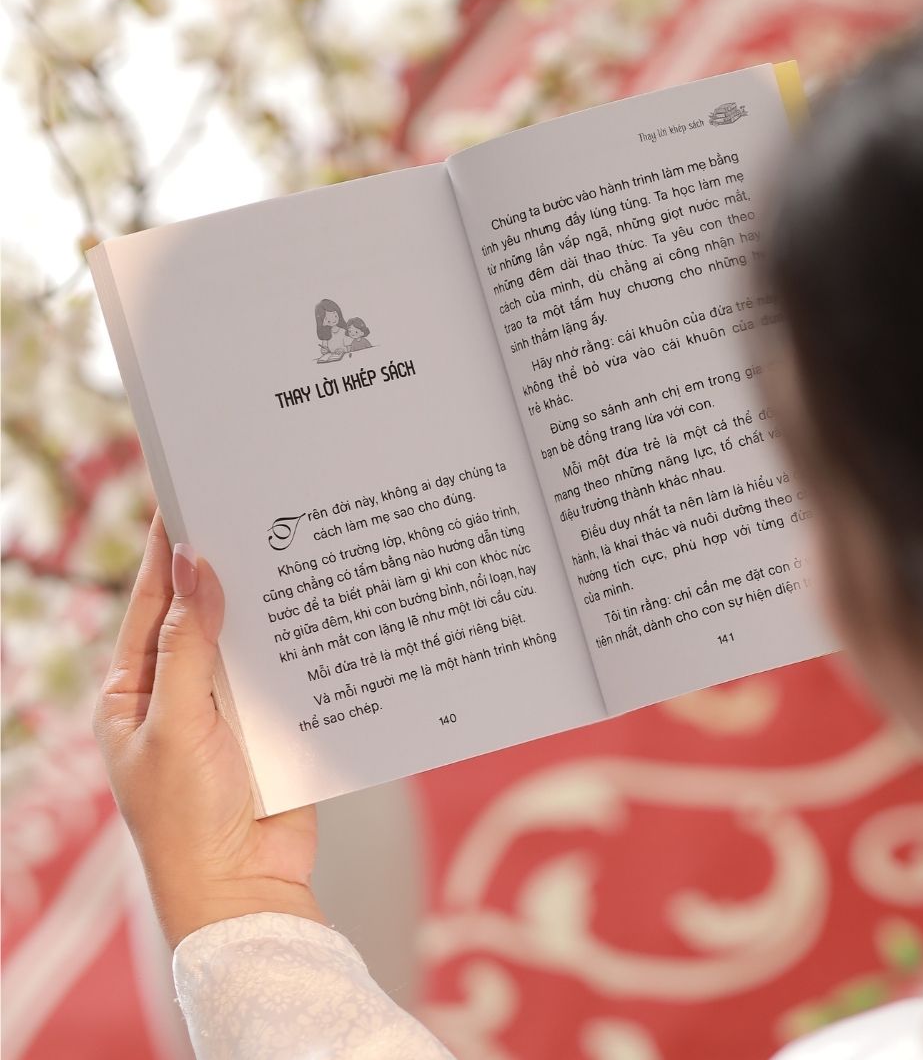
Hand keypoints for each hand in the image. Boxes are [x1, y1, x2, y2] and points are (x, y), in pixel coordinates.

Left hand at [95, 511, 325, 947]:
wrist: (243, 889)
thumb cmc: (186, 819)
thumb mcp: (176, 725)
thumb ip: (190, 646)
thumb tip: (198, 568)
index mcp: (135, 693)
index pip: (151, 605)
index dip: (167, 552)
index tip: (184, 498)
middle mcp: (181, 693)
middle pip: (202, 615)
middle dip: (223, 567)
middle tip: (250, 508)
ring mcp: (228, 710)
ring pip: (249, 640)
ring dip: (266, 603)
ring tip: (291, 545)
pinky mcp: (272, 725)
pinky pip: (286, 673)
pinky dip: (300, 644)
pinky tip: (322, 609)